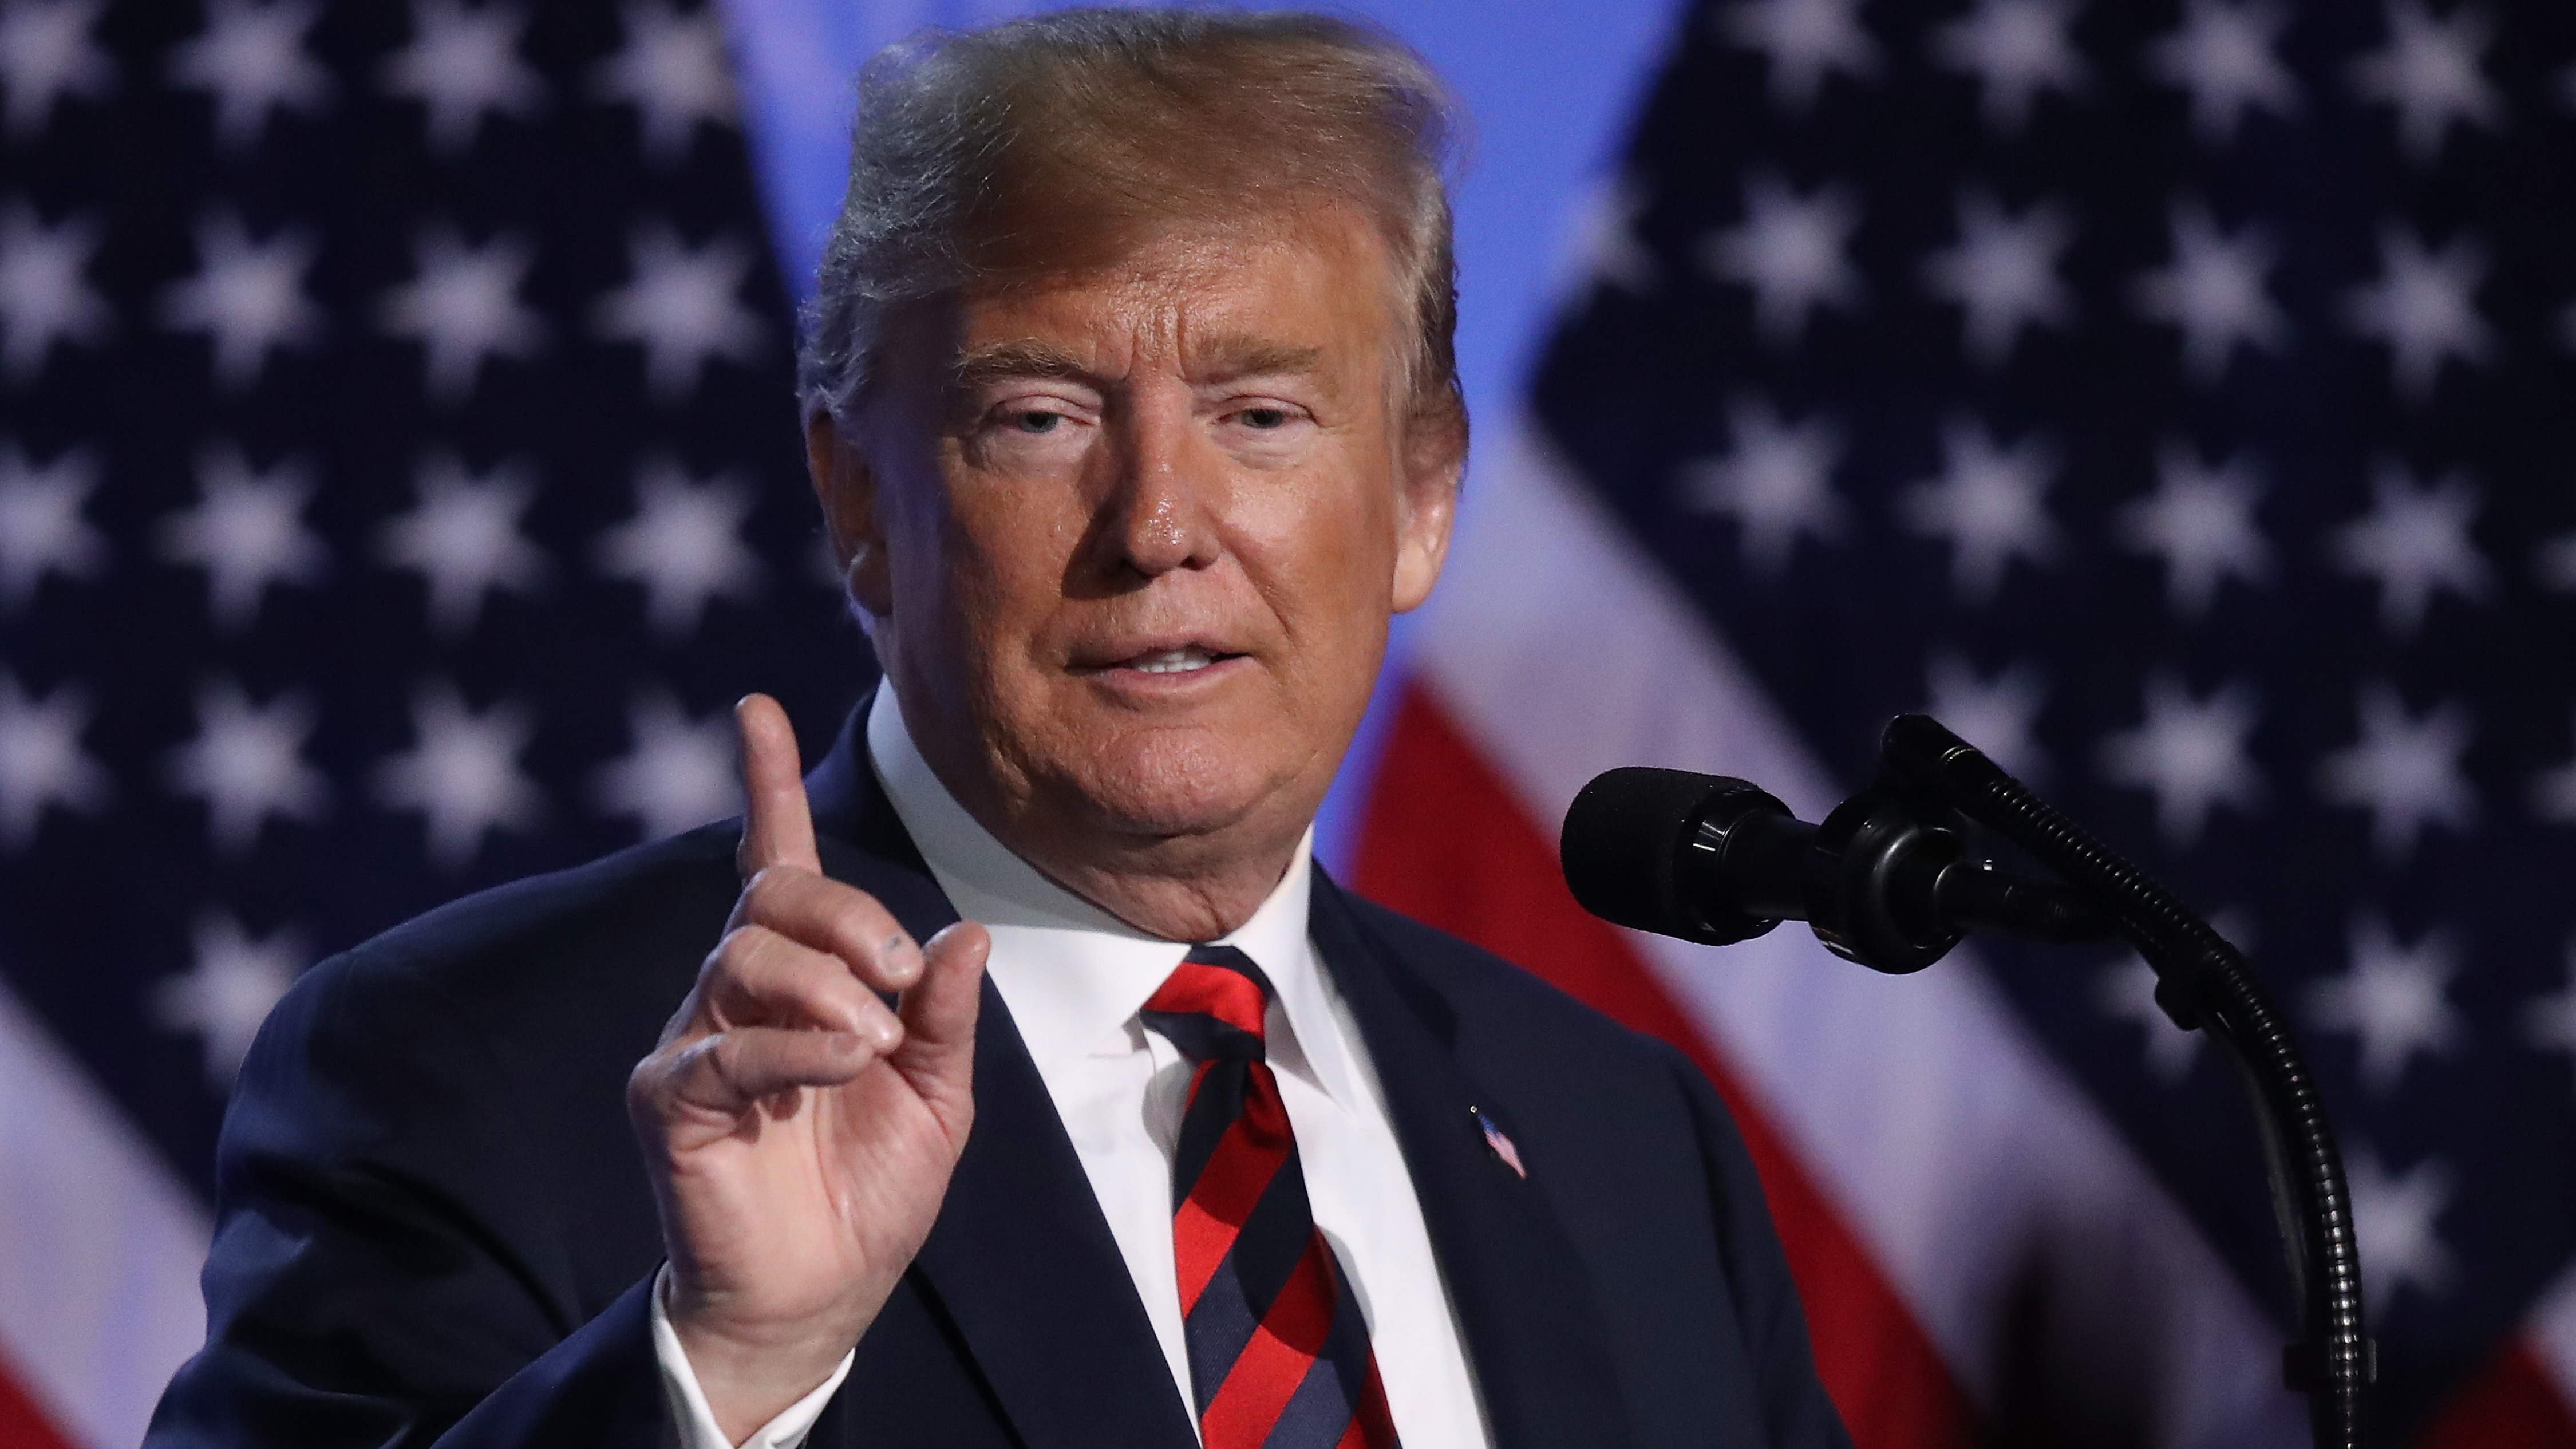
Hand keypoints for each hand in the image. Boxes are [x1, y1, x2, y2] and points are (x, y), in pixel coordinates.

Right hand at [627, 694, 986, 1441]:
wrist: (823, 1293)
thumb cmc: (871, 1190)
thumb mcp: (939, 1094)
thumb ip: (945, 1014)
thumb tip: (962, 936)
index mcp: (802, 980)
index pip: (774, 862)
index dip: (766, 786)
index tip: (756, 709)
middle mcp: (736, 994)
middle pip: (772, 899)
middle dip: (849, 918)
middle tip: (901, 980)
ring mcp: (694, 1041)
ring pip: (745, 955)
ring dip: (828, 986)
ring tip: (873, 1042)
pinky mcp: (668, 1097)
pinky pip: (725, 1044)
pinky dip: (796, 1047)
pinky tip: (844, 1066)